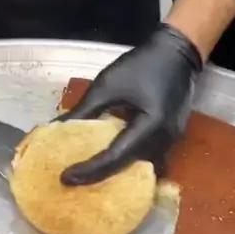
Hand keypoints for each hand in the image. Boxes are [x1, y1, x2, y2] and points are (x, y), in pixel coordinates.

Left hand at [60, 25, 201, 184]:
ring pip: (139, 166)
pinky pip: (147, 158)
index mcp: (151, 126)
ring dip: (114, 171)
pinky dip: (127, 162)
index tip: (65, 177)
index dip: (89, 169)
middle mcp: (165, 140)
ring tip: (87, 172)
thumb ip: (84, 111)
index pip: (116, 157)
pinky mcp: (170, 138)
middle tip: (72, 180)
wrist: (178, 53)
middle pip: (129, 168)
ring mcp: (171, 141)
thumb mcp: (107, 85)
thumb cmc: (142, 65)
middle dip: (100, 177)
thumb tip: (56, 129)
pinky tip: (110, 158)